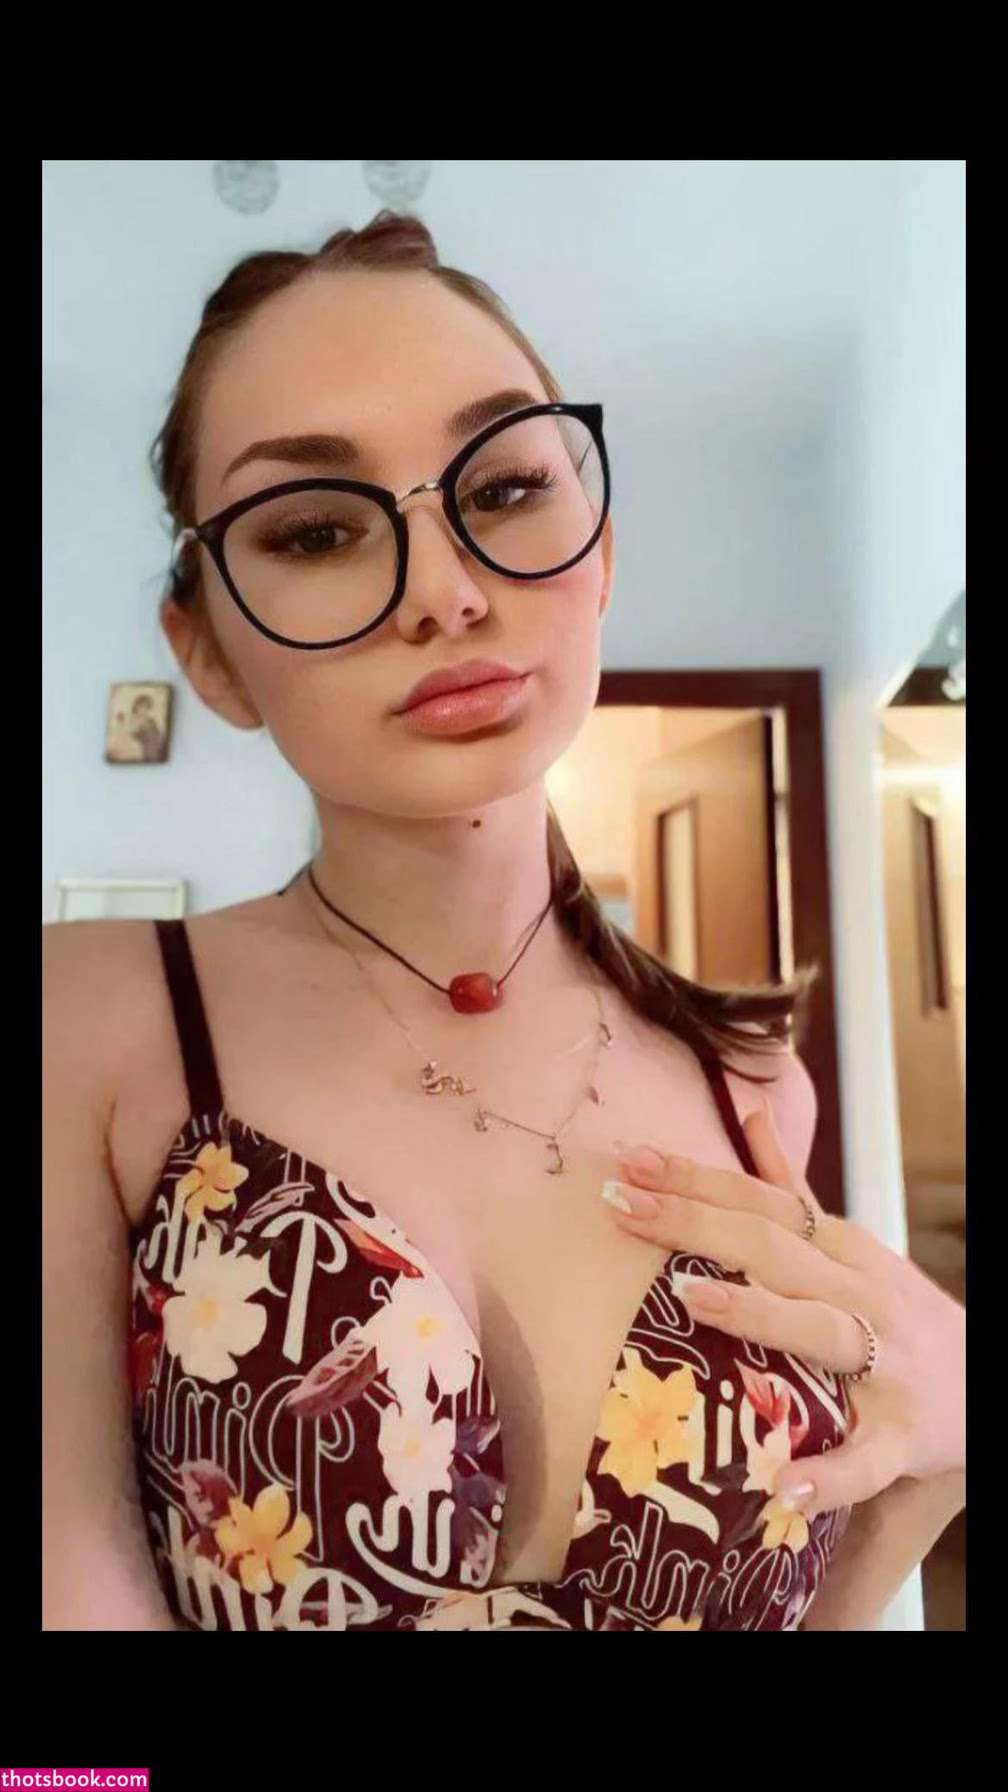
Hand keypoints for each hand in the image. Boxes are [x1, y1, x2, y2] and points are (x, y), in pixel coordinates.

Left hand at [602, 1099, 964, 1521]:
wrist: (985, 1385)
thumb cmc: (893, 1312)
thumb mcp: (848, 1242)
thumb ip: (792, 1188)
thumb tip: (749, 1114)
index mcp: (841, 1248)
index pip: (761, 1202)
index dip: (696, 1180)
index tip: (631, 1164)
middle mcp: (861, 1295)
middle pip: (775, 1250)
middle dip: (697, 1226)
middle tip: (625, 1208)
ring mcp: (884, 1364)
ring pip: (821, 1330)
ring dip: (758, 1315)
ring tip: (692, 1303)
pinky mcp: (902, 1437)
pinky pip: (865, 1458)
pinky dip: (829, 1473)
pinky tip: (784, 1486)